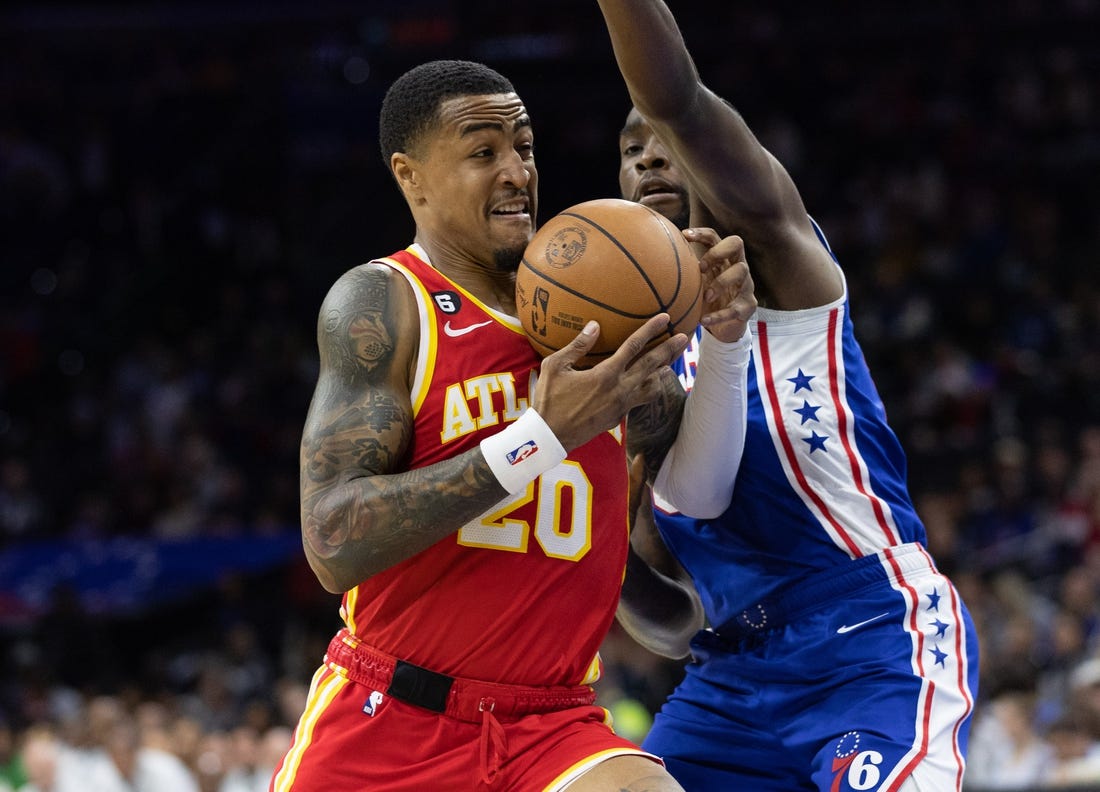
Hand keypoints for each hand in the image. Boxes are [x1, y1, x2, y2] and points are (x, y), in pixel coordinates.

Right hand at [532, 313, 688, 450]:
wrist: (551, 437)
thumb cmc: (549, 400)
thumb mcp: (555, 367)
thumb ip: (577, 345)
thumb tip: (595, 325)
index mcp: (606, 374)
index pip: (634, 346)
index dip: (651, 330)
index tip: (666, 318)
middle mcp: (620, 389)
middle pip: (652, 365)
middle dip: (670, 350)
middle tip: (685, 337)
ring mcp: (622, 405)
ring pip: (651, 387)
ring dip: (662, 373)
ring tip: (671, 363)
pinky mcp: (618, 417)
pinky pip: (639, 400)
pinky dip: (647, 390)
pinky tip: (646, 385)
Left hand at [684, 228, 756, 342]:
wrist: (722, 328)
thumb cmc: (705, 301)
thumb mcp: (693, 286)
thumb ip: (681, 275)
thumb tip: (649, 264)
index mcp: (722, 259)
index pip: (715, 237)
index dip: (701, 233)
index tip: (684, 235)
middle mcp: (737, 266)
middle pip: (736, 243)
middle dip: (718, 251)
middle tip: (701, 267)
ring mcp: (745, 285)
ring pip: (741, 271)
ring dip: (721, 282)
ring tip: (705, 296)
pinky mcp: (748, 306)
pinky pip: (736, 308)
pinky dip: (719, 315)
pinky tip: (703, 321)